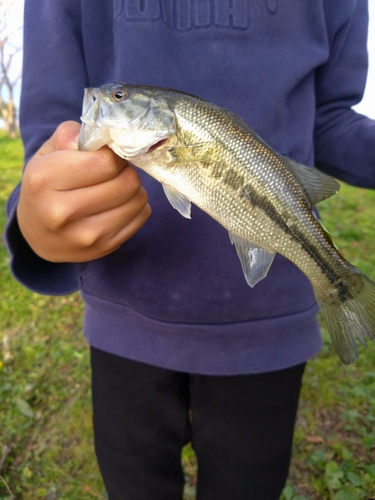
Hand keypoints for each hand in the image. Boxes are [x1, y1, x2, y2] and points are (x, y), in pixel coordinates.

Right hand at [17, 121, 150, 262]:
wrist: (38, 234)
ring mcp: (85, 235)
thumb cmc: (46, 186)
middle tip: (116, 171)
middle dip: (126, 171)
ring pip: (138, 200)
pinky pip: (141, 217)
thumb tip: (104, 137)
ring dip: (134, 188)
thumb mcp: (47, 154)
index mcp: (45, 180)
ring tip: (118, 187)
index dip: (113, 154)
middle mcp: (62, 212)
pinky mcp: (104, 248)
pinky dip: (137, 206)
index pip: (105, 162)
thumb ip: (72, 136)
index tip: (108, 155)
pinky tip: (120, 204)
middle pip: (126, 182)